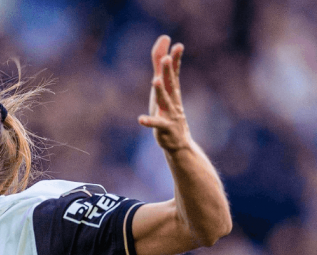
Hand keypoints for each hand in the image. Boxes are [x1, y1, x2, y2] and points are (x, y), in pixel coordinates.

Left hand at [138, 35, 191, 151]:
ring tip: (155, 81)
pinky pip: (156, 124)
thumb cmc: (168, 112)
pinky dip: (149, 121)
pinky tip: (140, 119)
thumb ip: (160, 70)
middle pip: (171, 84)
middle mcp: (173, 100)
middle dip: (168, 71)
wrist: (179, 142)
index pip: (175, 73)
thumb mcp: (164, 91)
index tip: (178, 45)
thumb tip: (164, 50)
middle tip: (166, 58)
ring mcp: (170, 114)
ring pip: (165, 101)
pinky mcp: (164, 129)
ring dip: (160, 91)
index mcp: (173, 91)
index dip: (176, 60)